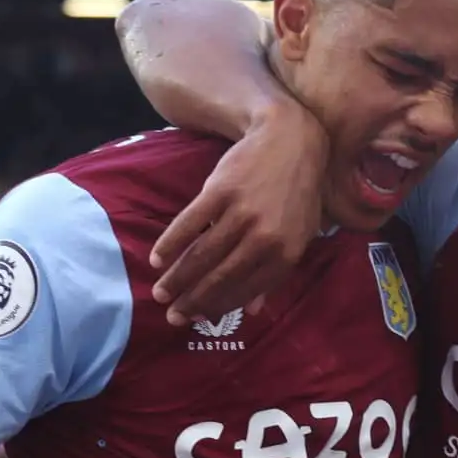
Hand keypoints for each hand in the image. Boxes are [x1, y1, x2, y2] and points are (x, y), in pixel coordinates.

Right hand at [151, 103, 328, 325]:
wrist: (289, 139)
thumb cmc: (296, 191)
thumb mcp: (299, 233)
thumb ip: (276, 272)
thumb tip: (252, 311)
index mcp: (286, 254)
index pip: (245, 290)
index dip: (217, 306)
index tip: (196, 318)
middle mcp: (264, 238)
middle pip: (220, 277)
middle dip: (192, 300)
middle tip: (171, 316)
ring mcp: (242, 214)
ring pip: (202, 255)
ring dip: (177, 278)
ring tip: (159, 292)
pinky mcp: (220, 192)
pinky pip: (189, 225)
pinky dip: (171, 243)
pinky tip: (158, 258)